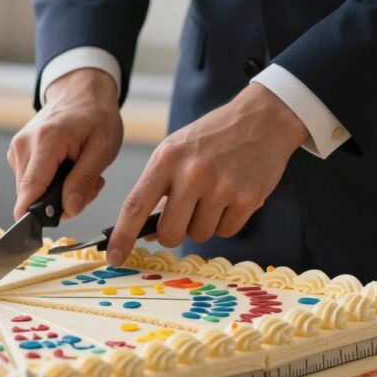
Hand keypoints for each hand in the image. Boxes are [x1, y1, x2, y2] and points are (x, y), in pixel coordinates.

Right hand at [8, 68, 122, 220]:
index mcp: (45, 141)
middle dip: (59, 202)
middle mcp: (23, 145)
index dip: (31, 217)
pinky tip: (67, 169)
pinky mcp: (17, 153)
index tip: (35, 235)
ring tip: (80, 172)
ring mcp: (17, 149)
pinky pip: (31, 182)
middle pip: (31, 195)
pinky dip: (50, 184)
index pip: (30, 189)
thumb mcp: (103, 148)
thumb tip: (69, 210)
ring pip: (31, 191)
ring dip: (57, 193)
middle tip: (88, 186)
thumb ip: (84, 181)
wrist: (81, 92)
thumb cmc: (96, 116)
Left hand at [106, 83, 309, 265]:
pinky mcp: (247, 199)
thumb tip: (142, 232)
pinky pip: (226, 231)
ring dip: (202, 224)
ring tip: (213, 195)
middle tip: (184, 214)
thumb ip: (157, 188)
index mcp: (166, 159)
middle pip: (169, 233)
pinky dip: (226, 221)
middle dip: (172, 233)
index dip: (122, 236)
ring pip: (198, 235)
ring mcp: (221, 187)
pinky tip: (232, 196)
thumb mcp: (175, 152)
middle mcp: (192, 173)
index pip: (135, 206)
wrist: (262, 119)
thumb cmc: (211, 138)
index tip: (114, 257)